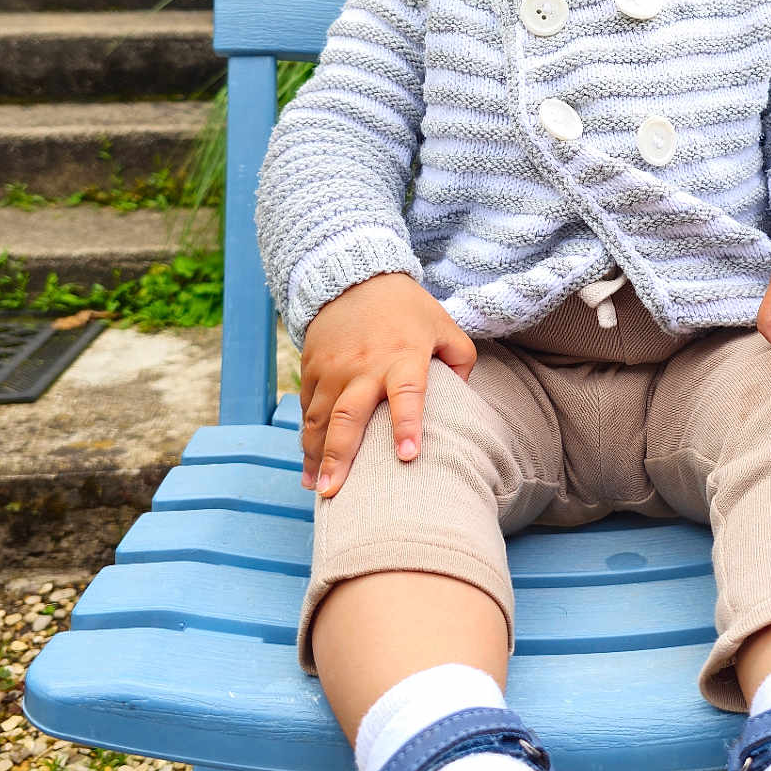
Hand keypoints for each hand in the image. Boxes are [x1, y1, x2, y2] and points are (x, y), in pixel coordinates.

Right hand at [298, 273, 476, 496]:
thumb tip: (463, 396)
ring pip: (321, 419)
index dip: (408, 424)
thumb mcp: (444, 325)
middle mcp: (364, 366)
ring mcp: (333, 369)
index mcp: (403, 357)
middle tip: (333, 493)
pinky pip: (307, 409)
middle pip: (349, 416)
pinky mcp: (312, 368)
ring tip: (319, 490)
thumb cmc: (407, 309)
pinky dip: (307, 438)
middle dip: (339, 457)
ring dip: (317, 456)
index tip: (407, 456)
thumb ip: (462, 359)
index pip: (408, 394)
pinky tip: (309, 464)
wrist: (356, 278)